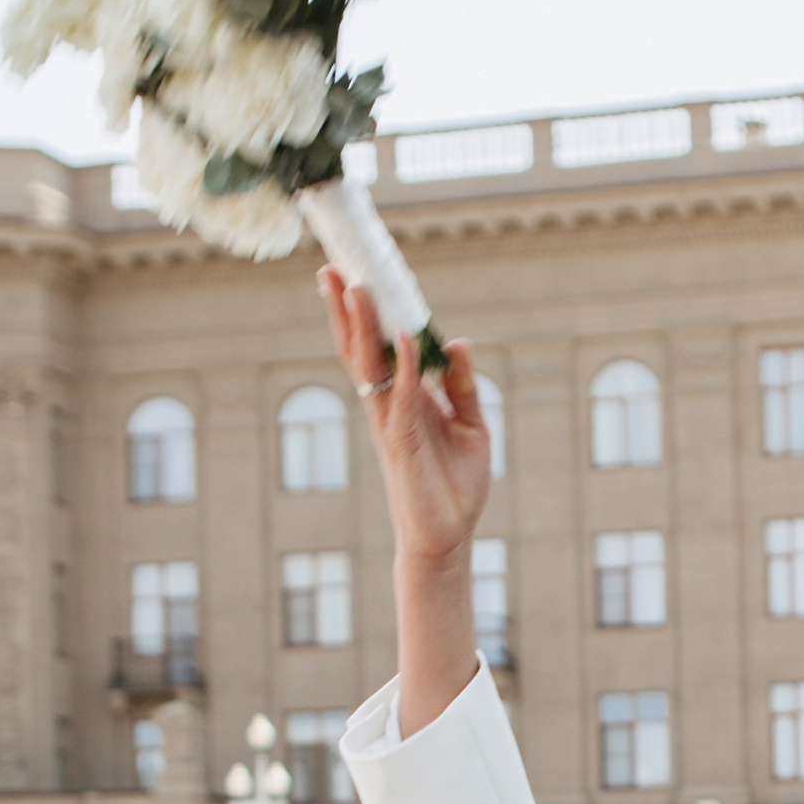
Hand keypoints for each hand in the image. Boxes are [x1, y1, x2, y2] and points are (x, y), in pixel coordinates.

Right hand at [318, 266, 490, 567]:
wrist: (448, 536)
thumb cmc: (455, 485)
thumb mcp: (470, 424)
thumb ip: (463, 385)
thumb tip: (460, 343)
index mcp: (402, 398)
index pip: (377, 348)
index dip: (365, 316)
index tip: (354, 276)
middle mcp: (388, 406)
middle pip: (359, 349)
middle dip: (346, 311)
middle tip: (333, 268)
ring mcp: (391, 423)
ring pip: (369, 367)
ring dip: (362, 328)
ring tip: (355, 288)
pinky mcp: (401, 444)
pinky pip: (402, 397)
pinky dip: (406, 367)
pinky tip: (405, 338)